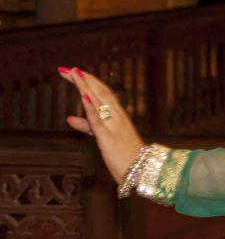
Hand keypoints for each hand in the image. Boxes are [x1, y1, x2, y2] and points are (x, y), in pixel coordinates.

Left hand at [58, 67, 143, 188]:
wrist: (142, 171)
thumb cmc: (124, 155)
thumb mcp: (103, 137)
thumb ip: (87, 126)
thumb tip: (69, 118)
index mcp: (118, 115)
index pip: (102, 93)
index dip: (88, 81)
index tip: (74, 71)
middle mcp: (117, 116)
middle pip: (100, 92)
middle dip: (83, 79)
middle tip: (67, 68)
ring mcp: (114, 125)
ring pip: (99, 101)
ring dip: (86, 86)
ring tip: (74, 72)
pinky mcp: (108, 137)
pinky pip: (98, 120)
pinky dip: (91, 106)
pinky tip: (84, 95)